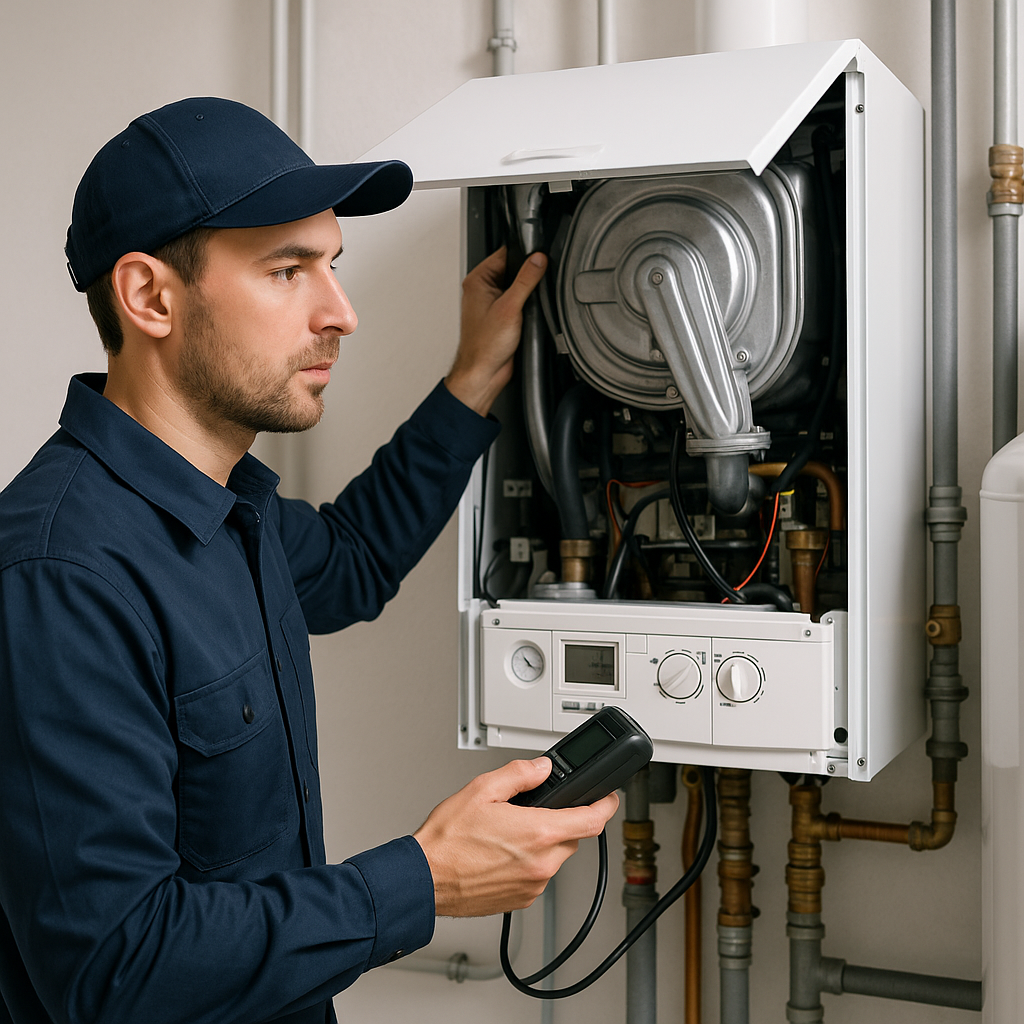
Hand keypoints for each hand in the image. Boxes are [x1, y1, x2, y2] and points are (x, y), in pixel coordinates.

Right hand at [413, 757, 618, 917]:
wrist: (424, 881)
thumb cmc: (447, 841)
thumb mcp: (481, 789)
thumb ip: (519, 774)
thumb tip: (542, 768)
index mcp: (538, 833)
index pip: (592, 820)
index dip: (606, 804)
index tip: (608, 796)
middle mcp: (542, 863)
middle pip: (573, 836)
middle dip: (560, 820)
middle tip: (533, 811)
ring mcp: (533, 885)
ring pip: (556, 856)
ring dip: (544, 842)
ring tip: (509, 833)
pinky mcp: (522, 900)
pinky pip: (539, 875)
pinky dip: (530, 862)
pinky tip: (502, 853)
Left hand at [444, 247, 547, 416]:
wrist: (484, 373)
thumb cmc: (484, 346)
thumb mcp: (510, 307)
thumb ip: (526, 280)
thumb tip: (538, 260)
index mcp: (477, 280)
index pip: (504, 253)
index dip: (523, 256)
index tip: (537, 261)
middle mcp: (482, 289)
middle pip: (513, 269)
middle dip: (526, 278)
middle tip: (528, 293)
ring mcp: (491, 302)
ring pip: (517, 286)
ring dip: (526, 295)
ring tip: (523, 309)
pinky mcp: (500, 315)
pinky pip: (518, 302)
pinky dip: (525, 307)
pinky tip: (525, 317)